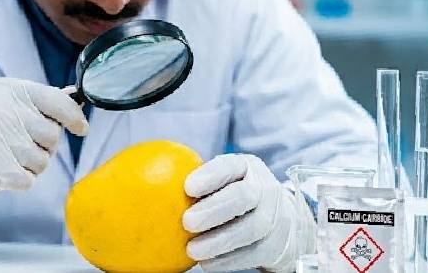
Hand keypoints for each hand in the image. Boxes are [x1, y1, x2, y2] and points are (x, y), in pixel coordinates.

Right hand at [0, 78, 87, 203]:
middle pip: (53, 135)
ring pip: (43, 160)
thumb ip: (42, 103)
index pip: (58, 101)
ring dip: (31, 166)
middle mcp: (0, 109)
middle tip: (20, 147)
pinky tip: (2, 172)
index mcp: (9, 90)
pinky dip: (20, 180)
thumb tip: (76, 97)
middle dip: (44, 147)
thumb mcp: (8, 106)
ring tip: (7, 158)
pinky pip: (29, 179)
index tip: (81, 128)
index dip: (74, 118)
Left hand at [183, 154, 312, 272]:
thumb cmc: (236, 198)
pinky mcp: (274, 243)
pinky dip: (228, 260)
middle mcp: (265, 188)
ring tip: (192, 250)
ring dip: (219, 240)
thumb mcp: (226, 182)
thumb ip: (198, 185)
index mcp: (248, 168)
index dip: (211, 175)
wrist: (281, 224)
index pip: (231, 165)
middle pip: (244, 196)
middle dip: (215, 208)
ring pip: (251, 228)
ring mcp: (274, 217)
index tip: (187, 187)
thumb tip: (146, 188)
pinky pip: (251, 253)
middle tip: (187, 222)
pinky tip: (206, 263)